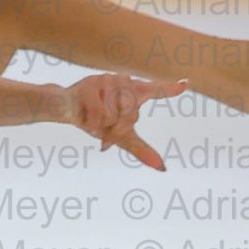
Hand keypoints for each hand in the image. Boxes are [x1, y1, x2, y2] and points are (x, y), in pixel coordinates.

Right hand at [59, 74, 187, 170]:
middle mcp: (122, 82)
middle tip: (104, 125)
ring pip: (113, 114)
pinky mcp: (89, 84)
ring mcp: (106, 80)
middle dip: (116, 128)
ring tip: (92, 116)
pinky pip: (98, 113)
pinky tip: (84, 116)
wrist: (63, 108)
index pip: (155, 91)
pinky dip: (91, 123)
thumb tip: (163, 168)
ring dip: (102, 125)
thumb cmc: (94, 119)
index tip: (185, 85)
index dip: (169, 89)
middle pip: (131, 114)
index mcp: (133, 92)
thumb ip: (141, 149)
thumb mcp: (119, 137)